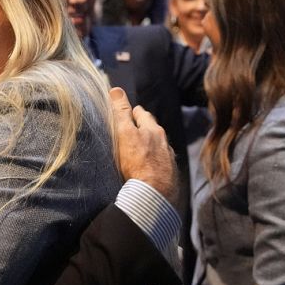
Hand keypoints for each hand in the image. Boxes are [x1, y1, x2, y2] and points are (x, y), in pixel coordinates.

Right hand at [110, 87, 178, 203]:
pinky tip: (149, 168)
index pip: (141, 114)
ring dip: (151, 145)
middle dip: (144, 127)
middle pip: (153, 129)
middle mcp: (164, 142)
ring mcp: (168, 158)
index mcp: (153, 130)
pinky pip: (161, 162)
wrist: (154, 194)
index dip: (133, 112)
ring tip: (140, 150)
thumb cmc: (137, 162)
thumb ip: (121, 113)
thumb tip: (116, 90)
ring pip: (158, 146)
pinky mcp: (169, 175)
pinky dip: (155, 161)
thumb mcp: (125, 134)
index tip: (128, 112)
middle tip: (133, 129)